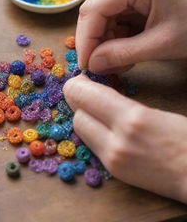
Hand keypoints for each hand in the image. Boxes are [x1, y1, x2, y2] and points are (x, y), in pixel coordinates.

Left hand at [64, 75, 186, 202]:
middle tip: (86, 93)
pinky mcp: (113, 171)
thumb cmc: (185, 138)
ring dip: (84, 117)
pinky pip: (91, 145)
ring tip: (95, 109)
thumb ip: (120, 102)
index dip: (76, 85)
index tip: (80, 80)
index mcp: (132, 119)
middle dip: (78, 102)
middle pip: (77, 115)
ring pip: (80, 131)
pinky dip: (92, 132)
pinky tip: (103, 126)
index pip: (84, 96)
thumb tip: (97, 93)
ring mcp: (112, 160)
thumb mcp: (153, 112)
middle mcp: (116, 141)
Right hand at [77, 0, 186, 72]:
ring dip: (102, 44)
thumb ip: (122, 54)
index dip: (85, 37)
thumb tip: (92, 64)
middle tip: (96, 64)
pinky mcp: (129, 3)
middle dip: (92, 41)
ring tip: (115, 62)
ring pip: (99, 19)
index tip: (85, 63)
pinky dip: (110, 42)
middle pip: (93, 11)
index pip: (95, 8)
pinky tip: (121, 54)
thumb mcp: (159, 46)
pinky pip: (109, 24)